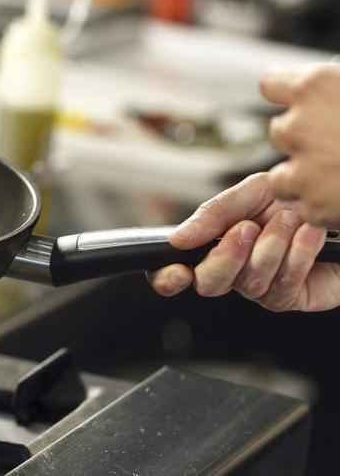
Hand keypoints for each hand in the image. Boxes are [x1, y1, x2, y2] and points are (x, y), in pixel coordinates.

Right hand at [147, 173, 339, 311]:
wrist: (336, 202)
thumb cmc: (296, 198)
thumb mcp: (250, 193)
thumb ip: (213, 213)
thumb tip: (177, 238)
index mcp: (213, 246)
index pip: (175, 272)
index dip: (168, 278)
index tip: (177, 270)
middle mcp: (233, 271)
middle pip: (208, 284)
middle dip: (226, 256)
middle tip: (247, 228)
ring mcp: (260, 287)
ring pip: (249, 283)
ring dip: (271, 247)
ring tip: (290, 219)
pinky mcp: (291, 298)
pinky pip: (282, 287)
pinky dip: (298, 255)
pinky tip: (309, 234)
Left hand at [262, 63, 339, 226]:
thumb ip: (339, 89)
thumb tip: (325, 90)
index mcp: (314, 87)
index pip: (271, 85)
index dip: (290, 95)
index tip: (303, 103)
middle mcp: (298, 126)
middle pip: (280, 130)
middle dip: (304, 137)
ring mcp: (302, 170)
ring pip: (280, 173)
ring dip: (303, 176)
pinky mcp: (313, 207)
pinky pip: (302, 205)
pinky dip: (320, 204)